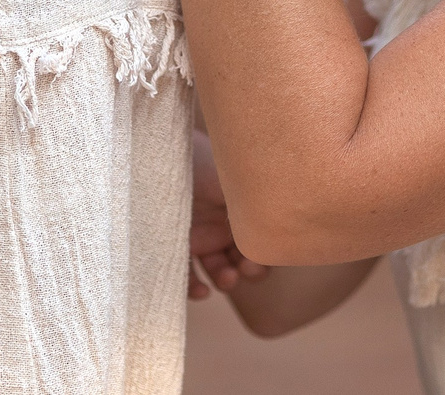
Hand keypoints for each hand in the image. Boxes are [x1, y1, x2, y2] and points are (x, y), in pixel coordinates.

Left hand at [188, 129, 268, 298]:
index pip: (262, 238)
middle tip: (246, 268)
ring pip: (220, 271)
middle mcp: (224, 225)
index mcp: (242, 208)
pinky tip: (202, 292)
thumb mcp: (235, 178)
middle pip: (245, 258)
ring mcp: (200, 238)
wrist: (163, 152)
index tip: (263, 255)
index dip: (266, 254)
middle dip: (251, 269)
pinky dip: (195, 289)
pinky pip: (186, 276)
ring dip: (227, 280)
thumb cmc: (201, 161)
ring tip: (227, 279)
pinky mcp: (173, 247)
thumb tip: (281, 219)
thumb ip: (255, 199)